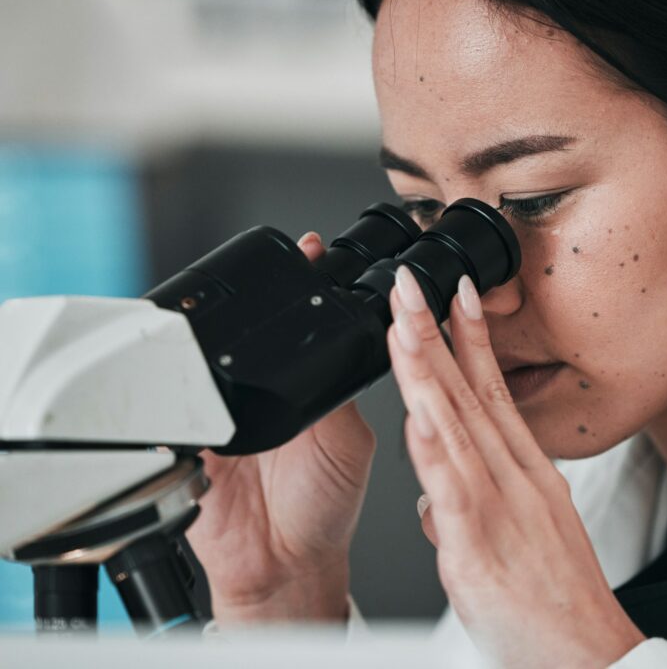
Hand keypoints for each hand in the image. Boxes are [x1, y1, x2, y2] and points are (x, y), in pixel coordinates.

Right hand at [186, 232, 375, 623]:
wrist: (281, 564)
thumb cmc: (324, 506)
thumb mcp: (345, 439)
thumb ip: (333, 394)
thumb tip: (327, 342)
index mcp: (309, 386)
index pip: (305, 323)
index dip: (306, 284)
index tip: (309, 250)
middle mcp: (266, 389)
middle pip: (253, 329)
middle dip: (257, 297)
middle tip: (272, 270)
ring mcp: (224, 408)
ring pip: (208, 353)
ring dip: (213, 332)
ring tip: (228, 310)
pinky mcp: (187, 433)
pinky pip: (172, 398)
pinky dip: (175, 381)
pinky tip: (190, 373)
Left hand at [386, 266, 645, 668]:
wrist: (590, 659)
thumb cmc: (556, 607)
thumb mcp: (522, 540)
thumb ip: (472, 510)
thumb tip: (430, 499)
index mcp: (526, 474)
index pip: (492, 392)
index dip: (471, 339)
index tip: (456, 294)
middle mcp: (515, 480)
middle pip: (468, 394)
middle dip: (435, 333)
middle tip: (410, 284)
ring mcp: (499, 509)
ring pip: (454, 425)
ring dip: (425, 369)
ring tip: (402, 320)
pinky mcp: (479, 548)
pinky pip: (451, 489)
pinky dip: (432, 446)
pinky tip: (415, 410)